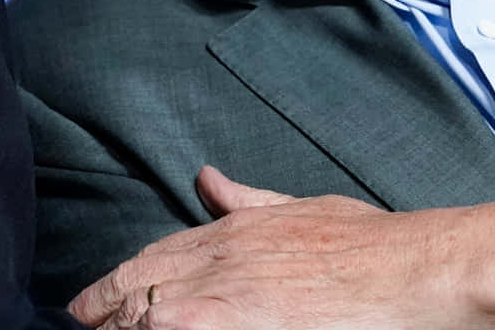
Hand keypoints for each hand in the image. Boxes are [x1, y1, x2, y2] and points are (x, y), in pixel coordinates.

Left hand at [69, 169, 494, 329]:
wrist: (408, 273)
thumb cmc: (368, 246)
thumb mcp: (299, 209)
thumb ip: (247, 200)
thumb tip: (209, 180)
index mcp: (227, 235)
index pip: (151, 261)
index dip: (116, 284)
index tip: (93, 303)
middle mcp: (214, 268)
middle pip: (139, 296)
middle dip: (108, 313)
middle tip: (86, 325)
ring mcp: (219, 309)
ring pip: (150, 321)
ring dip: (131, 328)